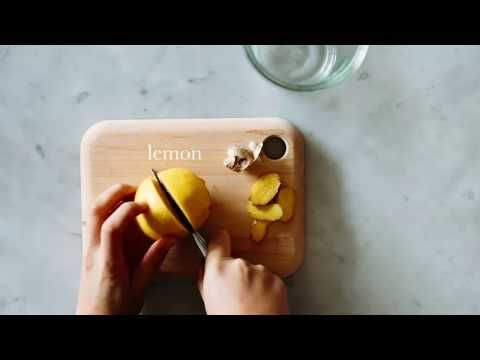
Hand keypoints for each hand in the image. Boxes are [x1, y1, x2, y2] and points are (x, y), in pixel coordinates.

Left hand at [76, 184, 175, 314]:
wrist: (92, 322)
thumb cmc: (113, 310)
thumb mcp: (139, 288)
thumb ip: (153, 262)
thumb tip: (169, 239)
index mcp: (108, 262)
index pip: (111, 227)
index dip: (127, 210)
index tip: (144, 206)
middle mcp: (93, 252)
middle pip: (95, 211)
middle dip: (114, 193)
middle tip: (134, 188)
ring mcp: (88, 249)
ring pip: (91, 214)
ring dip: (109, 198)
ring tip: (129, 195)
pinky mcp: (88, 250)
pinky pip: (93, 221)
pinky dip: (106, 209)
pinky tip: (120, 212)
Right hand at [197, 230, 288, 314]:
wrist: (256, 332)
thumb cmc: (230, 319)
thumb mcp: (208, 302)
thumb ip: (205, 280)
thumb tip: (204, 268)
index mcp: (218, 270)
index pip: (217, 241)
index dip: (218, 242)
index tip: (220, 240)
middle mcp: (240, 265)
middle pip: (236, 262)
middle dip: (237, 274)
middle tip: (236, 295)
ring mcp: (261, 271)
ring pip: (255, 271)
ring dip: (253, 283)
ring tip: (251, 304)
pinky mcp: (277, 280)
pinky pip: (269, 280)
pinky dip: (267, 290)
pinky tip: (262, 305)